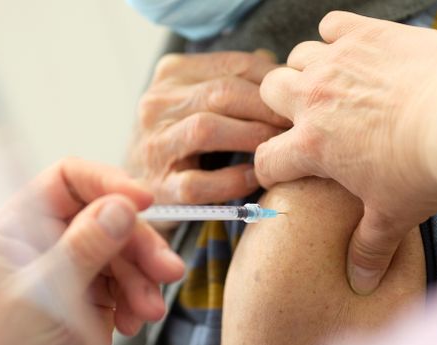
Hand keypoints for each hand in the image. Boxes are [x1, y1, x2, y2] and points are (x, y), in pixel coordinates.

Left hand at [0, 158, 184, 344]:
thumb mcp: (47, 294)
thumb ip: (85, 246)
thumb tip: (122, 204)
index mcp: (18, 227)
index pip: (68, 179)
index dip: (108, 182)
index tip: (144, 202)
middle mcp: (46, 240)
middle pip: (107, 214)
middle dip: (138, 242)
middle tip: (167, 272)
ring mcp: (74, 268)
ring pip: (125, 248)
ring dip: (144, 276)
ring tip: (149, 311)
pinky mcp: (97, 296)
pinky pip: (131, 279)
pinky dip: (140, 298)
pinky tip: (134, 325)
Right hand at [127, 51, 288, 213]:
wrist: (134, 186)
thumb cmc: (180, 140)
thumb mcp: (198, 100)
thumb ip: (233, 81)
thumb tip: (279, 70)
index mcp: (171, 74)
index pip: (232, 66)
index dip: (274, 80)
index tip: (301, 96)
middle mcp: (156, 105)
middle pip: (222, 93)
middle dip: (268, 109)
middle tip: (300, 124)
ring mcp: (153, 145)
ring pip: (205, 129)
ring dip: (251, 138)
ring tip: (280, 148)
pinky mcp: (158, 187)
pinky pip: (198, 182)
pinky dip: (232, 180)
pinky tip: (254, 178)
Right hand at [255, 12, 436, 293]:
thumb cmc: (427, 170)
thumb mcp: (394, 215)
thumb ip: (369, 247)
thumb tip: (361, 283)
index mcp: (311, 147)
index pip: (264, 159)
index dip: (269, 166)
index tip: (283, 168)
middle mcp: (313, 101)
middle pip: (269, 94)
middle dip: (281, 106)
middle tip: (307, 116)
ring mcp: (338, 63)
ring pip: (297, 57)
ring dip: (309, 70)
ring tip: (332, 83)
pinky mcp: (367, 34)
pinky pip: (333, 24)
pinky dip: (338, 35)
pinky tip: (355, 50)